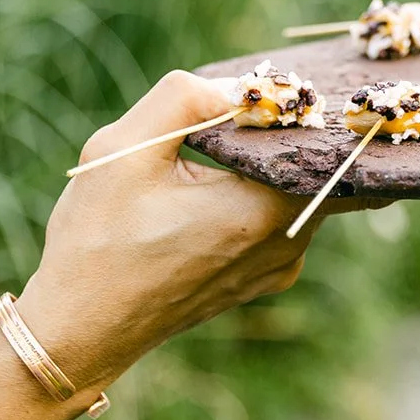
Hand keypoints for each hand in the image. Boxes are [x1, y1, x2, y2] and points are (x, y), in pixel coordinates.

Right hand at [0, 71, 383, 419]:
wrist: (80, 331)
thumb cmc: (98, 242)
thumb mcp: (123, 151)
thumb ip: (183, 100)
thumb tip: (239, 88)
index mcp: (266, 210)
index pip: (339, 158)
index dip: (338, 121)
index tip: (320, 93)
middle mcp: (288, 245)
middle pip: (328, 177)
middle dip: (310, 140)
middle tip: (283, 103)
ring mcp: (277, 268)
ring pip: (304, 199)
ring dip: (283, 169)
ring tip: (244, 136)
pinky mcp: (259, 281)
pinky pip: (282, 226)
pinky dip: (267, 197)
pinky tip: (227, 180)